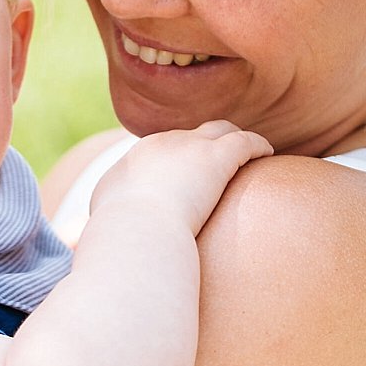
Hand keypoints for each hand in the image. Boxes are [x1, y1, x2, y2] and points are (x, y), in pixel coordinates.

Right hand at [92, 119, 272, 234]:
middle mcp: (159, 144)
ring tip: (249, 154)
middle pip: (187, 136)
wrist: (135, 230)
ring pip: (218, 130)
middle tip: (219, 163)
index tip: (187, 176)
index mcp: (133, 160)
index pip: (159, 152)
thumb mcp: (103, 224)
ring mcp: (188, 146)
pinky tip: (267, 155)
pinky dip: (257, 146)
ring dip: (232, 140)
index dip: (175, 162)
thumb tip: (97, 229)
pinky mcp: (216, 155)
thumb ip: (108, 216)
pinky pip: (245, 142)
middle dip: (202, 147)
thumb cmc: (119, 236)